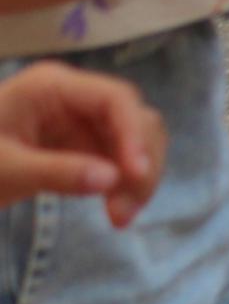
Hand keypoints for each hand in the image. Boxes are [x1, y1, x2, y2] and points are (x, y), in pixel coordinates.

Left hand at [0, 62, 164, 221]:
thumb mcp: (3, 170)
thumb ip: (56, 172)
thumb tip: (112, 180)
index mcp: (52, 87)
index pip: (114, 99)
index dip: (132, 134)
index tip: (135, 175)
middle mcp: (74, 98)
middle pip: (132, 118)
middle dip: (139, 162)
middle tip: (127, 210)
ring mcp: (79, 121)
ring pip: (132, 141)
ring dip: (136, 177)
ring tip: (121, 217)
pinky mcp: (79, 146)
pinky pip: (116, 160)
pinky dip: (122, 184)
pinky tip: (116, 210)